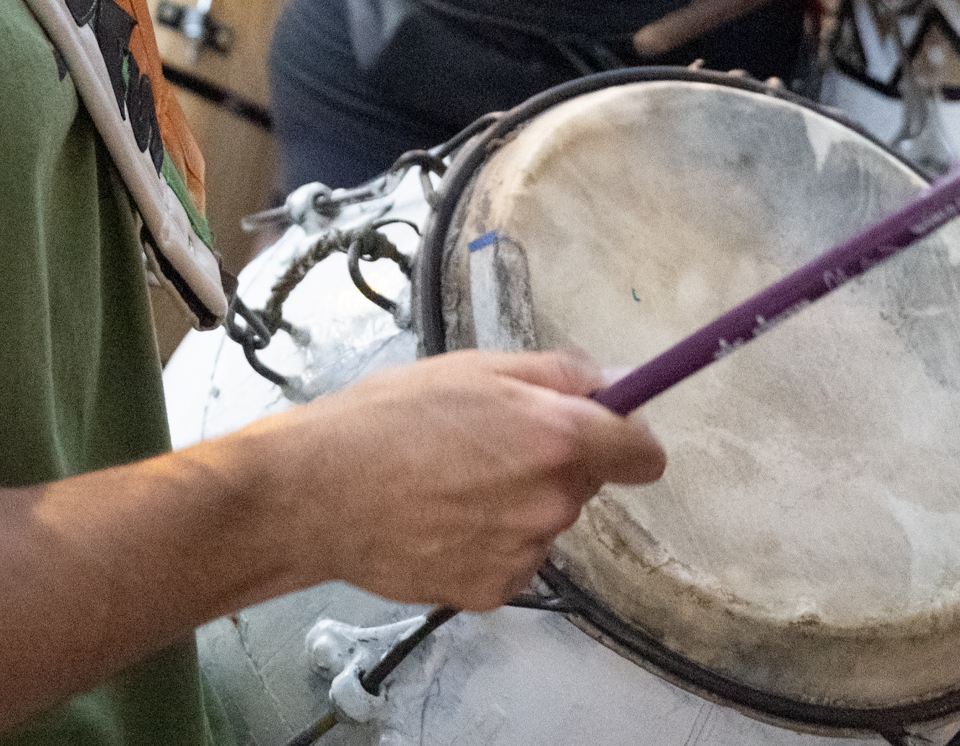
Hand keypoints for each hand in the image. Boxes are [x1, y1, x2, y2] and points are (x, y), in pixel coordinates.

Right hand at [268, 350, 665, 610]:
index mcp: (555, 439)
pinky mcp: (492, 592)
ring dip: (516, 505)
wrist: (316, 492)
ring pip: (545, 523)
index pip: (643, 453)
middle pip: (584, 484)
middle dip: (551, 464)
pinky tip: (439, 521)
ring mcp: (524, 555)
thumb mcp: (472, 367)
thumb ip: (557, 375)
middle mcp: (552, 503)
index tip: (603, 432)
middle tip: (484, 444)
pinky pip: (512, 561)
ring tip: (448, 483)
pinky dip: (487, 544)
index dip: (625, 438)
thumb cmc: (385, 417)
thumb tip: (615, 383)